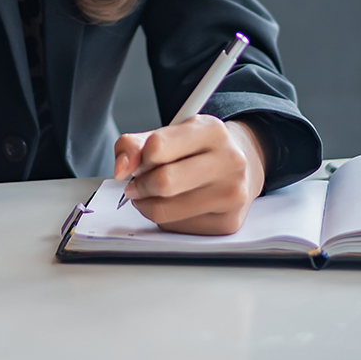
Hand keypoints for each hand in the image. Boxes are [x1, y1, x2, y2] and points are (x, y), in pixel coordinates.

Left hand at [113, 116, 265, 234]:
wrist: (240, 166)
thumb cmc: (198, 149)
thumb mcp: (169, 134)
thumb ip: (135, 145)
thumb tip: (120, 170)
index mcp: (212, 131)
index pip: (157, 147)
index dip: (138, 159)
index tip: (137, 163)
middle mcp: (229, 161)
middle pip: (163, 182)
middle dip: (140, 186)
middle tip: (136, 185)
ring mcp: (232, 194)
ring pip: (167, 211)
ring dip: (148, 205)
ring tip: (152, 194)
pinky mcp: (229, 223)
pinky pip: (178, 228)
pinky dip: (166, 219)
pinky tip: (175, 205)